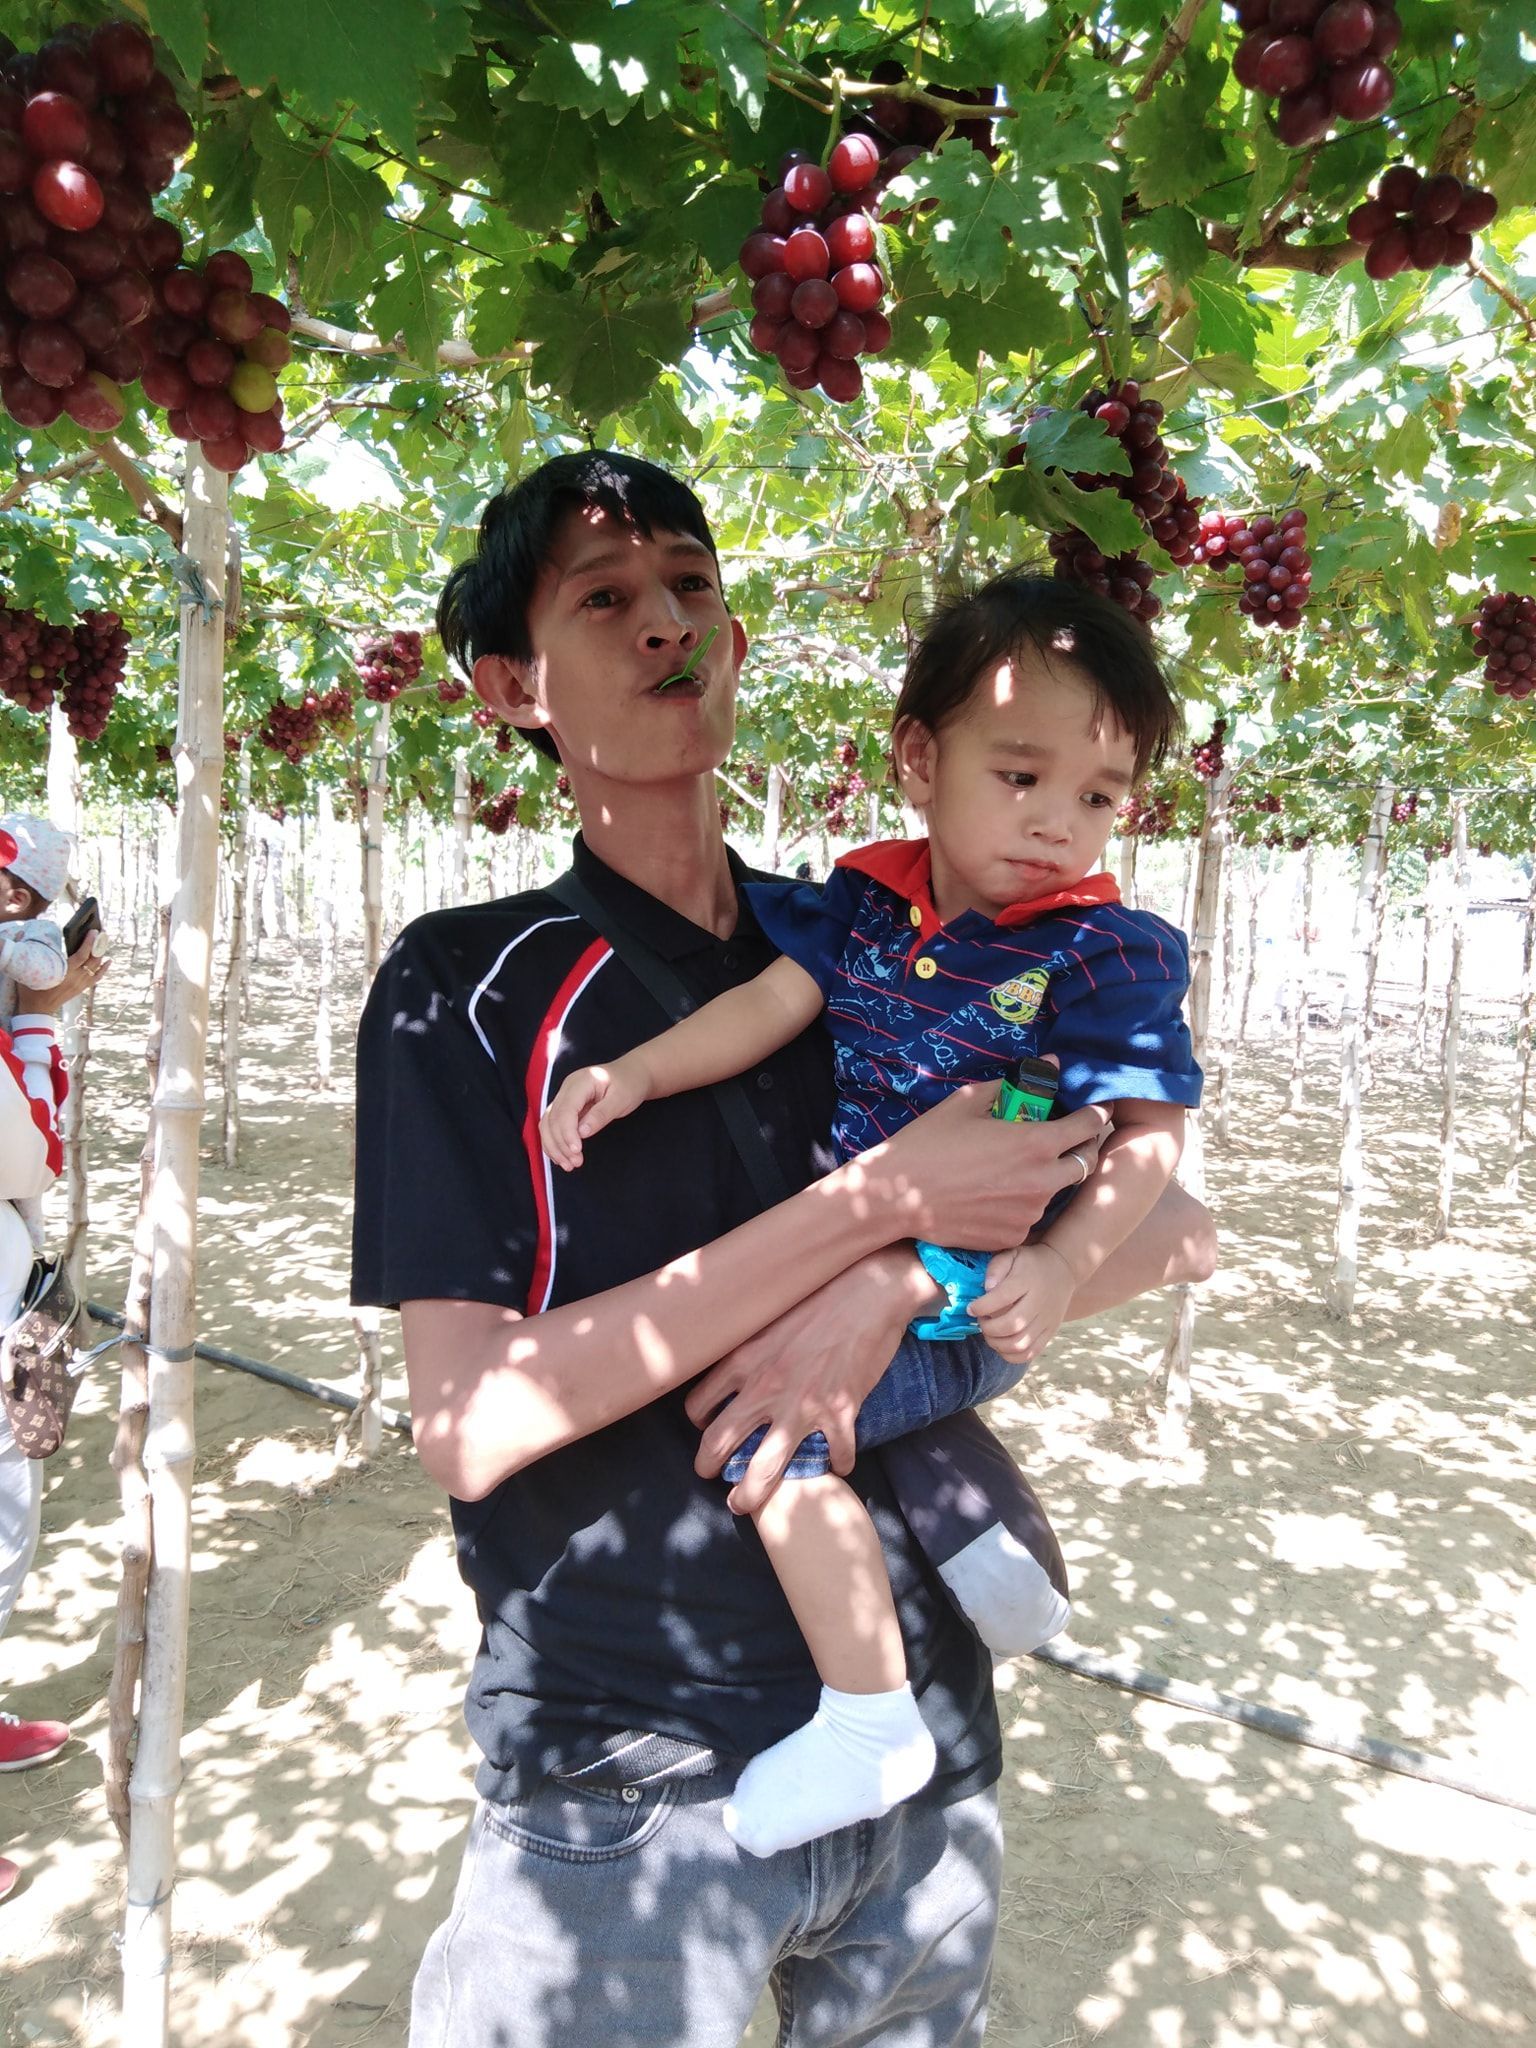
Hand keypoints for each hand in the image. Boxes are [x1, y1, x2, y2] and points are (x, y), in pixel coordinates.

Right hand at [27, 932, 108, 1012]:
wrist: (37, 1010)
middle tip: (101, 932)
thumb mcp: (32, 971)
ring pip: (96, 968)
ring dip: (101, 954)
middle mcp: (76, 978)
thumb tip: (29, 935)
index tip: (93, 932)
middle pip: (92, 960)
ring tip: (104, 941)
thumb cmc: (31, 989)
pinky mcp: (81, 989)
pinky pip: (96, 978)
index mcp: (64, 973)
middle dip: (98, 945)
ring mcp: (80, 984)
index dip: (89, 943)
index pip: (81, 955)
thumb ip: (35, 954)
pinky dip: (103, 969)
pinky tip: (108, 961)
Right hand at [539, 1056, 646, 1169]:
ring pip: (548, 1123)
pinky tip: (562, 1157)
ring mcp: (564, 1097)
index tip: (577, 1151)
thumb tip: (581, 1133)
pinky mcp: (566, 1106)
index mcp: (580, 1082)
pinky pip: (552, 1125)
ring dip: (554, 1146)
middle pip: (552, 1119)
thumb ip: (601, 1115)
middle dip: (561, 1144)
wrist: (632, 1074)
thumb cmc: (629, 1085)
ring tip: (568, 1165)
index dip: (567, 1133)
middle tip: (575, 1163)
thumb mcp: (621, 1100)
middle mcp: (567, 1088)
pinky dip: (554, 1142)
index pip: (565, 1110)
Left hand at [682, 1244, 931, 1514]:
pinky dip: (838, 1463)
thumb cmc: (819, 1297)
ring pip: (765, 1467)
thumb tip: (735, 1369)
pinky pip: (834, 1455)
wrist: (868, 1291)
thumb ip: (749, 1348)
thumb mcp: (769, 1317)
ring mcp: (802, 1405)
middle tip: (712, 1477)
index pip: (699, 1404)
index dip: (699, 1422)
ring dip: (751, 1492)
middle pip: (719, 1443)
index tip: (706, 1429)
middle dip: (709, 1467)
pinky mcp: (839, 1413)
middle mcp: (765, 1388)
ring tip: (745, 1502)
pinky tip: (839, 1466)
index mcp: (743, 1361)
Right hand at [852, 1085, 1110, 1252]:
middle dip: (1083, 1147)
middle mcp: (1043, 1182)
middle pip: (1086, 1163)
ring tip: (1021, 1167)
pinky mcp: (1014, 1237)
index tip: (1099, 1110)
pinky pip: (1031, 1216)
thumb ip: (1017, 1084)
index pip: (1089, 1126)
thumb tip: (1052, 1063)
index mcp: (1037, 1144)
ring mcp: (1030, 1214)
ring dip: (1051, 1177)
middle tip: (1068, 1138)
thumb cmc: (930, 1143)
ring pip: (1057, 1191)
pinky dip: (1024, 1204)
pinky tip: (997, 1193)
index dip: (1097, 1114)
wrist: (895, 1197)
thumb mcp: (969, 1102)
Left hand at [971, 1240, 1079, 1367]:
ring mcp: (1046, 1321)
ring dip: (997, 1344)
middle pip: (1012, 1325)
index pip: (1002, 1298)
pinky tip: (1001, 1345)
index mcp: (1027, 1281)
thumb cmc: (1030, 1263)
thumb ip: (996, 1268)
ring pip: (1020, 1344)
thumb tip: (987, 1288)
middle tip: (981, 1321)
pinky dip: (1011, 1356)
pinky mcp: (1050, 1333)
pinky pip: (1030, 1354)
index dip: (981, 1307)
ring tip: (990, 1333)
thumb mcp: (1012, 1254)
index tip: (970, 1308)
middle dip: (988, 1328)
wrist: (1063, 1269)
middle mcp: (1039, 1303)